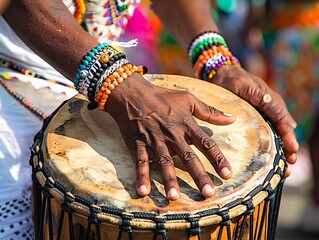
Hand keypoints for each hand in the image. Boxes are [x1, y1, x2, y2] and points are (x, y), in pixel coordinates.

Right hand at [105, 73, 235, 200]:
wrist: (133, 93)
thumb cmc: (163, 97)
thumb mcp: (189, 99)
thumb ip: (210, 111)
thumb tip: (233, 118)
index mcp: (186, 124)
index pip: (206, 143)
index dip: (217, 159)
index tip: (228, 174)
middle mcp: (172, 134)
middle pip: (188, 157)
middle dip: (198, 175)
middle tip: (208, 193)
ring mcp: (154, 140)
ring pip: (164, 162)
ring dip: (169, 179)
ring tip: (175, 197)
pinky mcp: (138, 143)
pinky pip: (140, 161)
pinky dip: (141, 176)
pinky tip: (143, 191)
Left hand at [212, 65, 298, 176]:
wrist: (223, 76)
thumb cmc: (233, 80)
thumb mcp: (245, 85)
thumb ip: (257, 93)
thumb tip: (269, 101)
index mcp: (270, 101)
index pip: (282, 119)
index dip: (288, 134)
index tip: (292, 148)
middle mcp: (271, 110)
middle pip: (283, 131)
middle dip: (288, 148)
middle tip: (291, 163)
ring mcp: (264, 116)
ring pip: (276, 136)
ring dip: (282, 152)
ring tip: (286, 169)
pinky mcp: (256, 121)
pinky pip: (266, 135)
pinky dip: (271, 148)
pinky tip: (271, 161)